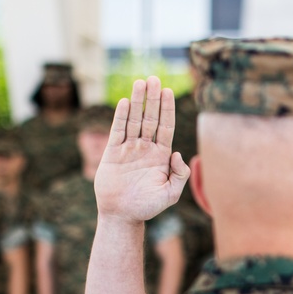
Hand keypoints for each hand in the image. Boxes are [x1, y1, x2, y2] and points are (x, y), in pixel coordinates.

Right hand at [94, 76, 191, 223]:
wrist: (122, 215)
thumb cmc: (147, 207)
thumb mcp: (171, 194)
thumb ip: (180, 175)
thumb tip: (177, 153)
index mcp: (161, 155)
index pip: (166, 126)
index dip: (167, 109)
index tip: (169, 91)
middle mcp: (146, 148)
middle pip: (150, 118)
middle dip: (153, 98)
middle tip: (154, 78)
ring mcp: (129, 149)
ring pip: (134, 120)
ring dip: (138, 101)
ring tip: (140, 82)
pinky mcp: (113, 153)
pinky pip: (118, 130)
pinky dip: (121, 116)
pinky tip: (126, 102)